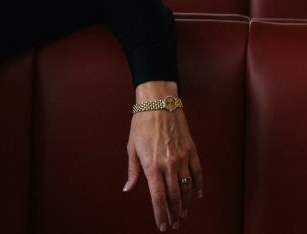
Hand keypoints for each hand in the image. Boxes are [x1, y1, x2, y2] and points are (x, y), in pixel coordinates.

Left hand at [124, 81, 202, 231]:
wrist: (159, 103)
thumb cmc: (141, 124)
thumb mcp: (131, 148)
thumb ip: (133, 171)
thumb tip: (128, 188)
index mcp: (151, 165)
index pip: (158, 197)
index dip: (160, 213)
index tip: (162, 225)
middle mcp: (168, 164)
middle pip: (174, 196)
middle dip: (173, 213)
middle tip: (173, 223)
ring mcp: (182, 158)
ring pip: (187, 188)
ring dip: (186, 203)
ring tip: (183, 213)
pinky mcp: (191, 151)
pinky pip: (198, 173)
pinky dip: (198, 186)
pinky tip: (197, 195)